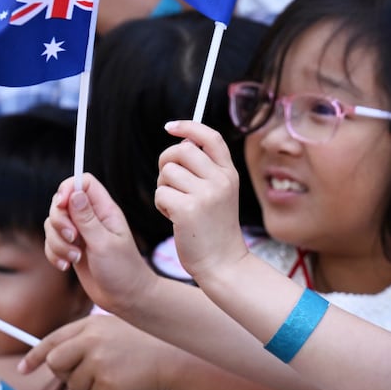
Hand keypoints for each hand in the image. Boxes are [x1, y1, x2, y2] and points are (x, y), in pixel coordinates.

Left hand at [19, 315, 180, 389]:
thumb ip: (87, 339)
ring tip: (118, 374)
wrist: (178, 358)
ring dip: (92, 386)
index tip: (24, 369)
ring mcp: (98, 361)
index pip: (53, 340)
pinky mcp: (107, 383)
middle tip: (88, 375)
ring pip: (75, 384)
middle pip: (56, 363)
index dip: (35, 356)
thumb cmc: (149, 345)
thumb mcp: (116, 330)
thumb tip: (55, 359)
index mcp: (92, 324)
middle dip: (66, 373)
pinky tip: (127, 384)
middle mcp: (91, 340)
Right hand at [43, 173, 153, 311]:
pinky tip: (66, 266)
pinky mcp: (72, 249)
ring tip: (74, 258)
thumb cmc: (122, 270)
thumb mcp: (105, 243)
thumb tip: (74, 192)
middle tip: (73, 239)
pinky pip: (51, 243)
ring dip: (57, 243)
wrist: (125, 298)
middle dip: (59, 221)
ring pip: (53, 225)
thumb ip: (87, 219)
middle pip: (62, 202)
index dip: (68, 188)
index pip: (83, 183)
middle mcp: (91, 218)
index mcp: (105, 210)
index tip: (62, 205)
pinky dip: (54, 254)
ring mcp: (80, 234)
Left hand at [155, 120, 251, 285]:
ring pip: (168, 172)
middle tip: (168, 180)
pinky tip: (173, 217)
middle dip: (167, 161)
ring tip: (176, 204)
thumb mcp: (221, 194)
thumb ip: (207, 170)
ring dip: (163, 187)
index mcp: (230, 174)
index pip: (210, 137)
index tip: (170, 127)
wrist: (223, 263)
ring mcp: (206, 195)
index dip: (188, 126)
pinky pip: (161, 193)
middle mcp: (221, 180)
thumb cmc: (215, 229)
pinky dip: (161, 204)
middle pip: (182, 150)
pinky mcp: (188, 210)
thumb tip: (182, 143)